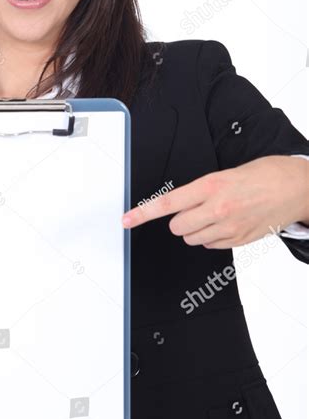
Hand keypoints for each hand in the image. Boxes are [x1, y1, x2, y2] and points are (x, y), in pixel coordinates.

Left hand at [122, 155, 308, 248]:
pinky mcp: (239, 240)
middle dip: (179, 219)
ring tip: (216, 214)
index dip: (143, 213)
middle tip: (195, 208)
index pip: (168, 203)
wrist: (297, 188)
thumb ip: (202, 189)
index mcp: (212, 186)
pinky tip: (227, 223)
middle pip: (176, 227)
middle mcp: (218, 209)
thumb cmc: (265, 174)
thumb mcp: (227, 173)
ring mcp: (229, 228)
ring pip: (192, 238)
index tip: (127, 219)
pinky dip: (212, 237)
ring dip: (195, 229)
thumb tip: (181, 204)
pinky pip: (210, 245)